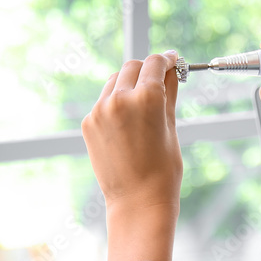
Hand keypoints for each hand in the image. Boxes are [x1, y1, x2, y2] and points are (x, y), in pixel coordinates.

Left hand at [82, 52, 181, 260]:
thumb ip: (169, 93)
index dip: (166, 60)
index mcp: (147, 97)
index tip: (171, 62)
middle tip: (158, 80)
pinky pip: (104, 102)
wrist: (137, 201)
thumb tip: (170, 70)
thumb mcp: (171, 127)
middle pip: (133, 66)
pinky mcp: (88, 123)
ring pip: (115, 81)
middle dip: (146, 69)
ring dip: (129, 84)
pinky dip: (115, 104)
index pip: (155, 62)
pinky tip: (127, 125)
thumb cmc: (163, 169)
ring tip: (142, 105)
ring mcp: (100, 110)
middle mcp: (120, 98)